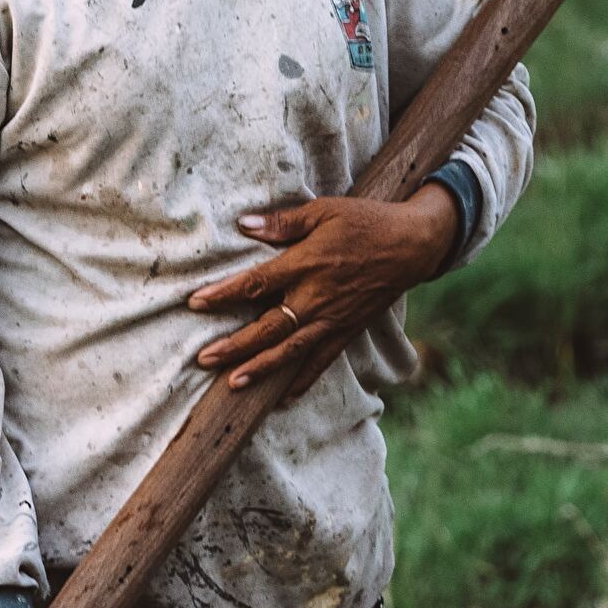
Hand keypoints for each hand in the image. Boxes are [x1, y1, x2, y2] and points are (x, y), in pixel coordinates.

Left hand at [184, 185, 459, 387]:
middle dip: (234, 346)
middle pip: (268, 327)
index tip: (195, 303)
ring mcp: (332, 319)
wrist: (412, 245)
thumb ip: (283, 222)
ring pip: (290, 351)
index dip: (223, 295)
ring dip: (261, 368)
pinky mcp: (347, 330)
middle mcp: (316, 298)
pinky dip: (303, 380)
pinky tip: (284, 397)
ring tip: (233, 383)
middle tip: (204, 359)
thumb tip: (244, 224)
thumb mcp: (324, 210)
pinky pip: (322, 361)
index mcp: (305, 265)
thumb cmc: (367, 222)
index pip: (255, 284)